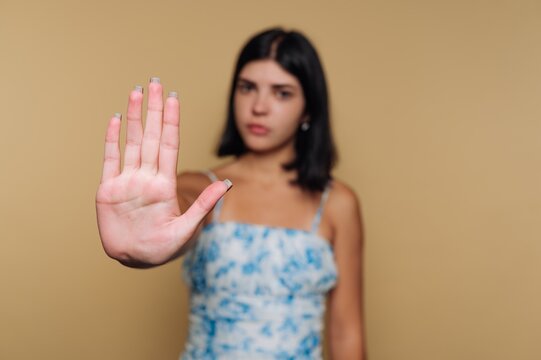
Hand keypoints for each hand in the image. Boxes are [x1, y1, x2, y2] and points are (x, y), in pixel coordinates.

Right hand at [96, 78, 228, 266]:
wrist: (136, 260)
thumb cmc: (163, 248)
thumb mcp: (187, 229)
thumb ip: (203, 205)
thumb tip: (227, 184)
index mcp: (165, 184)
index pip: (170, 144)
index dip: (172, 121)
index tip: (174, 98)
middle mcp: (147, 177)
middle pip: (152, 136)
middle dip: (154, 109)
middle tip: (155, 82)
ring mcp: (128, 181)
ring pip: (132, 142)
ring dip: (134, 117)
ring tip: (136, 92)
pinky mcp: (108, 190)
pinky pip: (110, 160)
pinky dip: (112, 140)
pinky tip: (115, 120)